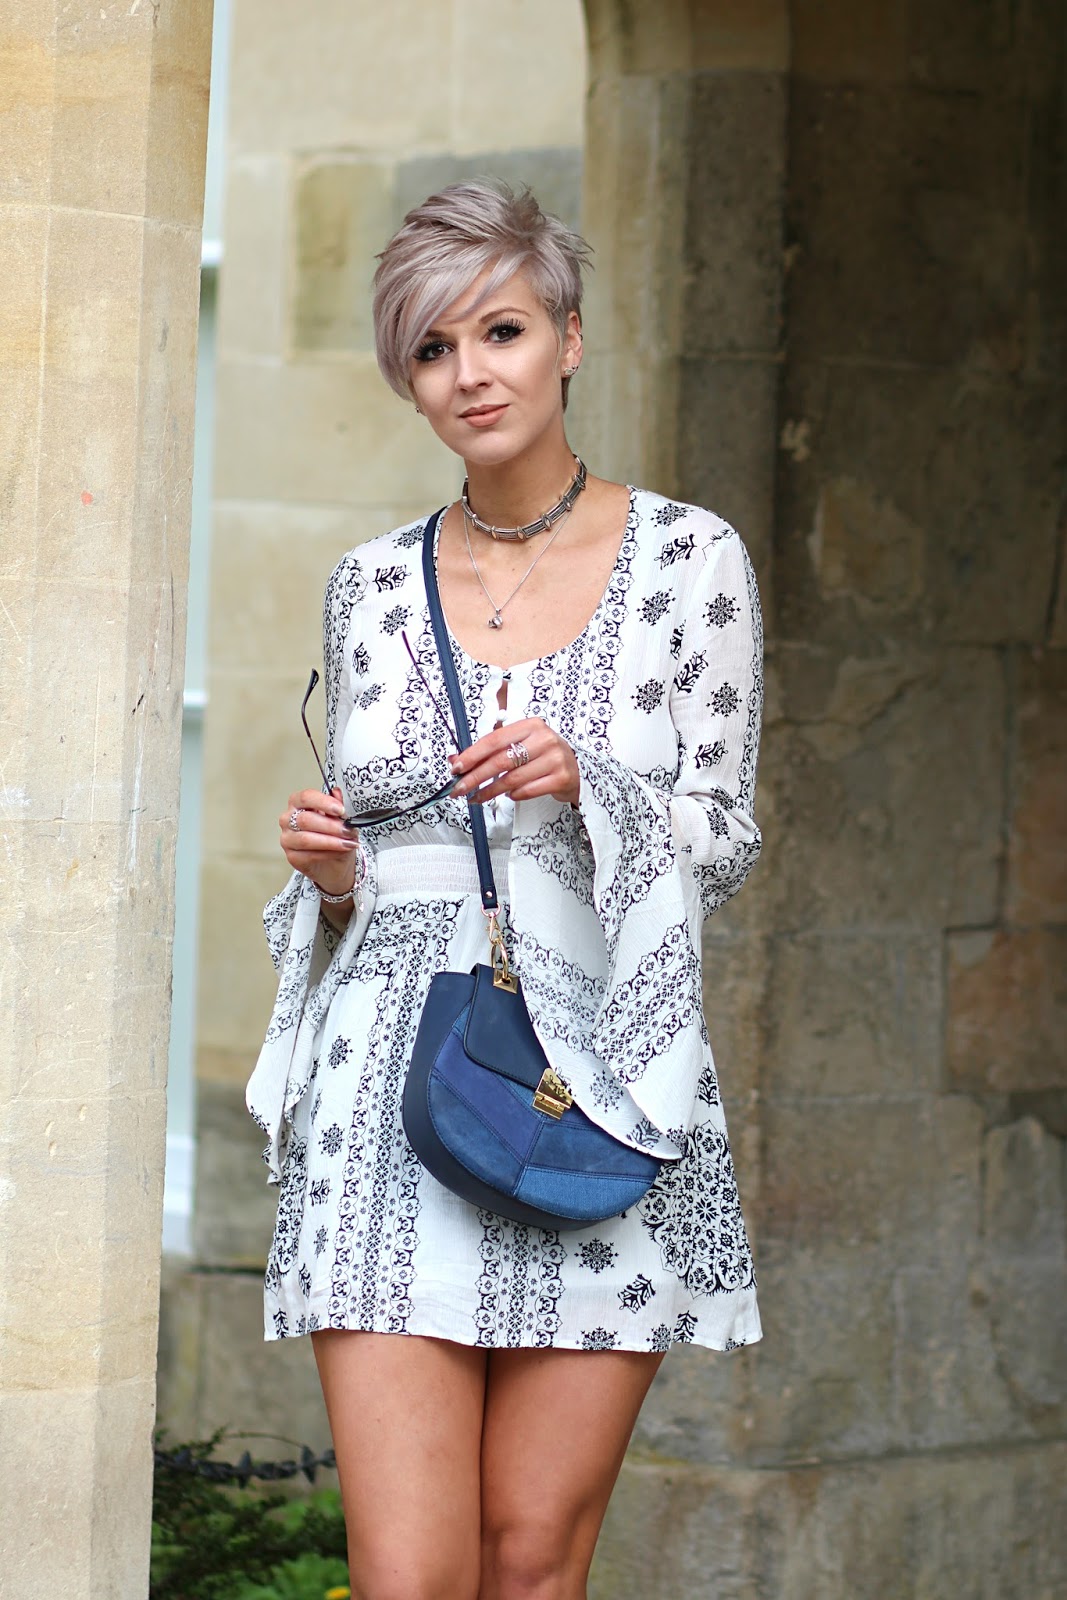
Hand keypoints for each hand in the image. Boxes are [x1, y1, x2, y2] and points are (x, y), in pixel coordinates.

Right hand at [279, 787, 359, 896]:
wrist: (334, 861)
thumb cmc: (334, 835)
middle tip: (348, 830)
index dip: (324, 802)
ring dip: (331, 841)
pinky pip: (309, 855)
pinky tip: (340, 851)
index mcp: (298, 803)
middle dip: (331, 825)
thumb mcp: (341, 818)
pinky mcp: (292, 857)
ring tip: (347, 842)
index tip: (341, 809)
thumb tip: (338, 793)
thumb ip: (338, 804)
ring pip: (306, 839)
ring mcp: (288, 839)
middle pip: (305, 819)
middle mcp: (288, 819)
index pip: (306, 797)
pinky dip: (328, 853)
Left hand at [449, 718, 580, 807]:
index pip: (494, 740)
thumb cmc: (543, 756)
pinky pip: (527, 791)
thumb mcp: (520, 746)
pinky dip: (513, 795)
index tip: (456, 768)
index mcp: (530, 725)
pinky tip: (508, 796)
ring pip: (512, 779)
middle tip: (459, 789)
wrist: (578, 769)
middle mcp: (544, 739)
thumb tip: (456, 760)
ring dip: (490, 791)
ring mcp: (554, 759)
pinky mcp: (561, 778)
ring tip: (477, 797)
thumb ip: (490, 751)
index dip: (472, 755)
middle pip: (500, 761)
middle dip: (475, 777)